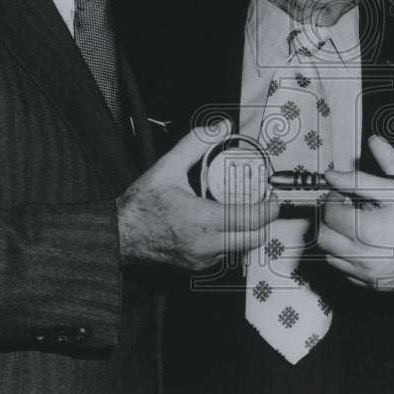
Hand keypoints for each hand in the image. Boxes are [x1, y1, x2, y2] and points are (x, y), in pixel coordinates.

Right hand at [117, 122, 278, 268]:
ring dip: (247, 231)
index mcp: (201, 220)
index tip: (273, 198)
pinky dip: (231, 240)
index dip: (269, 209)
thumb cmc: (141, 205)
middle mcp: (205, 245)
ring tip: (242, 211)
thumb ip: (197, 143)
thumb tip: (221, 128)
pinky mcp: (197, 266)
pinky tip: (223, 223)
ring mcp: (202, 259)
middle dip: (263, 221)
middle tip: (262, 203)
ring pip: (241, 249)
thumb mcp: (168, 167)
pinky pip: (225, 255)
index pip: (251, 220)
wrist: (119, 234)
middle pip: (254, 239)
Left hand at [317, 136, 393, 289]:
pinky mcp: (374, 284)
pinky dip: (349, 258)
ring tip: (355, 226)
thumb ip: (359, 180)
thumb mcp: (393, 190)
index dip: (333, 199)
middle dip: (329, 220)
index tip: (341, 193)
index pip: (329, 214)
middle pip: (324, 238)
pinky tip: (364, 245)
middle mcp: (363, 257)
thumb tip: (333, 174)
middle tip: (343, 209)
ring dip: (337, 240)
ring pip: (332, 257)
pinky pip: (348, 272)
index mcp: (365, 231)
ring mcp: (368, 274)